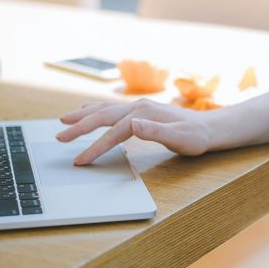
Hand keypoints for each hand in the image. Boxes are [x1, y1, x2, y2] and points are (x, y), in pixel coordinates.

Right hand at [56, 99, 212, 163]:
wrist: (208, 128)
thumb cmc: (195, 137)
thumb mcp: (180, 138)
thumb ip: (156, 131)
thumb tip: (133, 124)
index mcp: (144, 114)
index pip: (114, 132)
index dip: (96, 147)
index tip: (81, 160)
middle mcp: (137, 107)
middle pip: (102, 116)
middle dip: (79, 127)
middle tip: (59, 138)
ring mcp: (137, 107)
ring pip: (104, 110)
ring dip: (83, 116)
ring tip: (64, 121)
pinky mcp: (138, 110)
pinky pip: (110, 109)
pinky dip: (94, 110)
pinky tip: (86, 111)